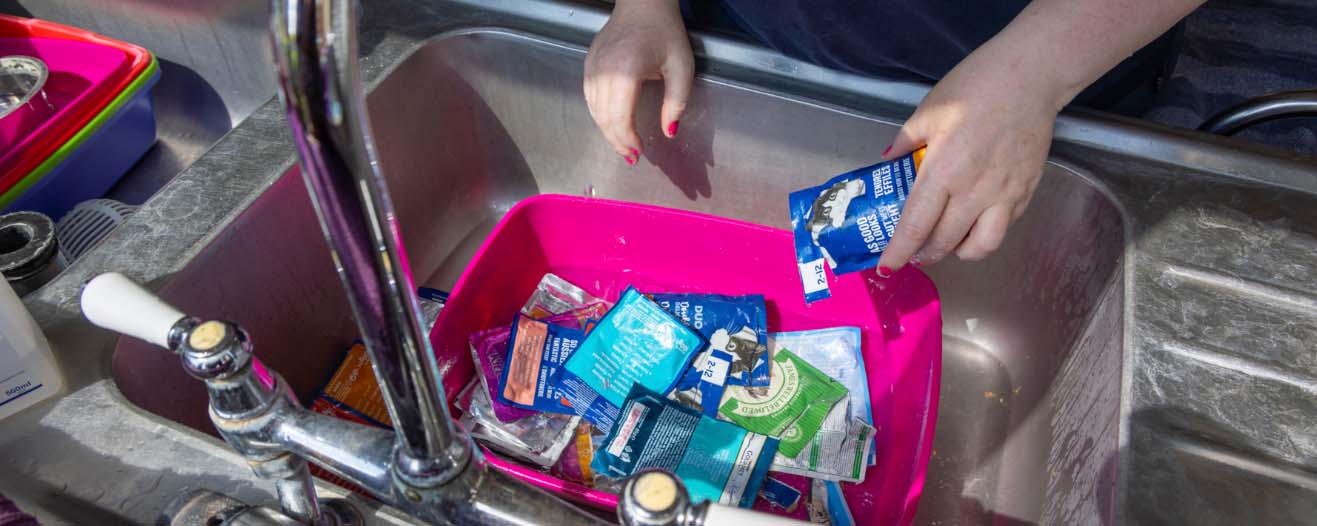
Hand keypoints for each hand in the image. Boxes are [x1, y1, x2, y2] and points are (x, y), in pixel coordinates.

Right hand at [584, 0, 692, 163]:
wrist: (643, 4)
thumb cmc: (665, 32)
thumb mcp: (682, 68)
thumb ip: (676, 103)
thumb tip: (669, 132)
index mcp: (627, 71)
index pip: (620, 117)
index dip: (628, 139)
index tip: (640, 151)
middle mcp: (604, 70)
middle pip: (604, 118)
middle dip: (617, 141)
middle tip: (631, 155)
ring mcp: (592, 67)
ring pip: (594, 110)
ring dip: (608, 131)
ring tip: (623, 144)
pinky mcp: (588, 64)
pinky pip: (589, 98)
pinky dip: (599, 115)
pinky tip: (611, 123)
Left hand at [876, 49, 1064, 274]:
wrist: (1030, 76)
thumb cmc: (975, 87)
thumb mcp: (929, 111)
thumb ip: (906, 141)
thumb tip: (889, 159)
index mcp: (943, 172)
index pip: (915, 226)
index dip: (898, 252)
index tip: (886, 266)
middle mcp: (974, 191)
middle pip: (945, 243)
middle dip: (925, 255)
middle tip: (914, 252)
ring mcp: (1004, 194)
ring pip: (982, 246)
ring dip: (960, 251)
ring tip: (949, 242)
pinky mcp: (1027, 191)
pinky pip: (1005, 226)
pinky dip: (987, 232)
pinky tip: (976, 219)